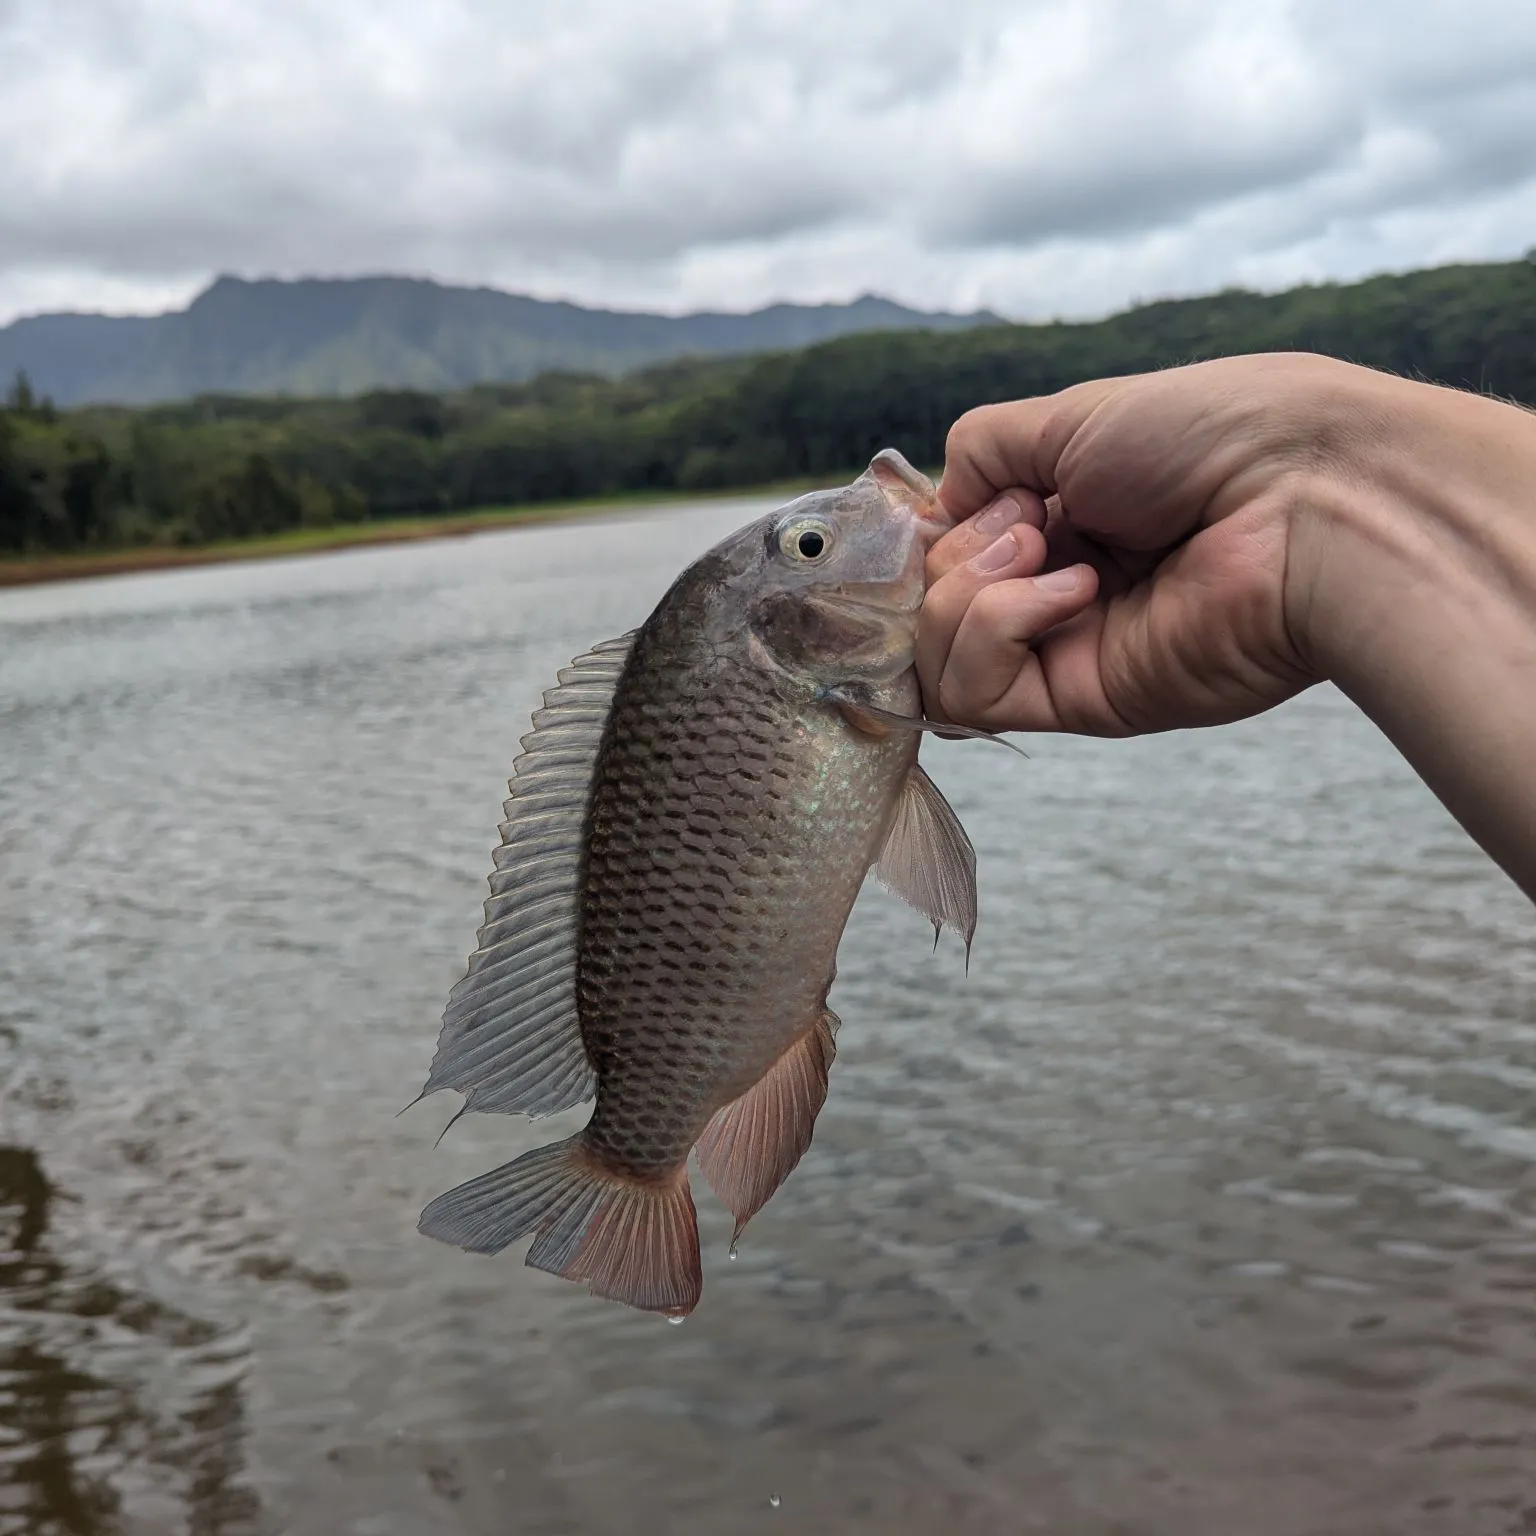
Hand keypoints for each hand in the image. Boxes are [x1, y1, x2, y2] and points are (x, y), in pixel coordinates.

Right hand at [916, 353, 1372, 734]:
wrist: (1304, 497)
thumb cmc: (1208, 437)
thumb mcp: (1068, 416)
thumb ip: (982, 453)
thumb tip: (933, 511)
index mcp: (1060, 521)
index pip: (944, 552)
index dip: (932, 532)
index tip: (965, 500)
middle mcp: (1057, 591)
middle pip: (929, 603)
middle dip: (959, 550)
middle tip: (1034, 519)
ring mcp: (1068, 651)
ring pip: (934, 659)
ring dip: (966, 592)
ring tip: (1048, 553)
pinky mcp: (1082, 703)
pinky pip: (974, 694)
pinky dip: (994, 629)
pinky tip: (1070, 593)